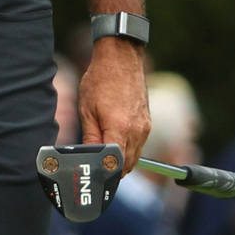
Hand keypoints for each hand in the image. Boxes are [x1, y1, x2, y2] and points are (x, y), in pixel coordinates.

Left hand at [78, 38, 149, 165]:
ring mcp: (145, 127)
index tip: (94, 175)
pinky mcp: (147, 123)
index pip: (116, 164)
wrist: (121, 59)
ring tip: (103, 156)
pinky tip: (114, 142)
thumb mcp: (87, 110)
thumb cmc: (100, 80)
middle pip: (128, 165)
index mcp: (120, 129)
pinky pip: (139, 144)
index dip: (105, 173)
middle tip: (96, 170)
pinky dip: (128, 149)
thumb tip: (89, 158)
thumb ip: (90, 138)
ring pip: (135, 156)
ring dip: (121, 161)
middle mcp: (137, 131)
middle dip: (113, 171)